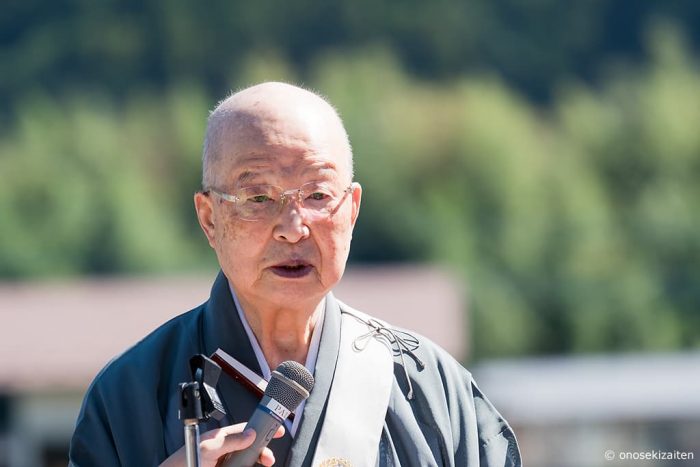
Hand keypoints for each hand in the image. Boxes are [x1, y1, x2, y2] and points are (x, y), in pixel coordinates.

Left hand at [159, 423, 284, 466]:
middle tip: (269, 458)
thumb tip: (251, 434)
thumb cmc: (183, 461)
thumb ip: (230, 439)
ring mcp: (226, 462)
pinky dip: (251, 466)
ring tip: (264, 464)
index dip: (262, 428)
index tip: (277, 429)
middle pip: (251, 447)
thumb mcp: (208, 447)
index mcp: (222, 437)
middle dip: (263, 450)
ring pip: (249, 460)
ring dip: (258, 461)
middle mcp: (226, 450)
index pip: (247, 429)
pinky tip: (255, 466)